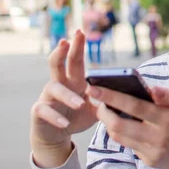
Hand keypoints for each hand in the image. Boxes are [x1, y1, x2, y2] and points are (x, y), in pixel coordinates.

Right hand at [30, 30, 97, 166]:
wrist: (56, 136)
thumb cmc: (76, 117)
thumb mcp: (95, 110)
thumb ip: (107, 102)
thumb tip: (129, 97)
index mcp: (73, 81)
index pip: (75, 60)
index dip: (77, 46)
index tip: (81, 32)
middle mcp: (59, 84)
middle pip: (58, 63)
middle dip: (63, 51)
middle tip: (67, 40)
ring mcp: (47, 97)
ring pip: (53, 87)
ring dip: (67, 95)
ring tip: (80, 104)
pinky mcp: (39, 112)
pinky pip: (44, 110)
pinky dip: (55, 116)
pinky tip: (64, 122)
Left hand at [87, 85, 168, 168]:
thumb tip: (151, 88)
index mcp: (168, 119)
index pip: (134, 106)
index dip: (111, 96)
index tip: (94, 86)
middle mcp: (157, 137)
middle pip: (119, 125)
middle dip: (102, 111)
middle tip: (94, 98)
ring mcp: (152, 151)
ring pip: (119, 137)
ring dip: (108, 122)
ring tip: (105, 109)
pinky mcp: (149, 161)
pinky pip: (129, 145)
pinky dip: (121, 133)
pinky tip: (121, 122)